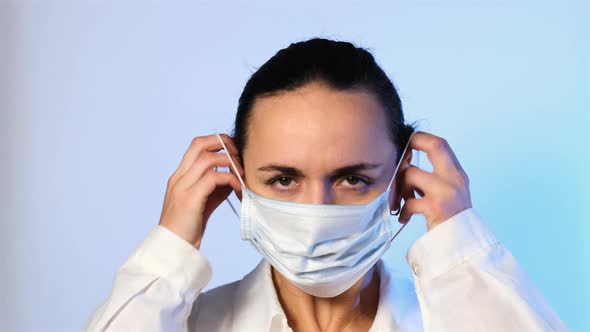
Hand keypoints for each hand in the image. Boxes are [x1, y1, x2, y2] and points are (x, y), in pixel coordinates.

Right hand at [158, 134, 243, 248]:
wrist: (173, 248)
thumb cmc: (189, 227)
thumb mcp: (204, 201)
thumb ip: (215, 186)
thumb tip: (234, 174)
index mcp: (180, 176)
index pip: (197, 145)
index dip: (217, 143)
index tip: (234, 151)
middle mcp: (179, 177)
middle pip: (199, 143)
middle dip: (223, 143)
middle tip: (239, 155)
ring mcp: (182, 186)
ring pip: (207, 158)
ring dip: (229, 162)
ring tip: (241, 174)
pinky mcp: (189, 198)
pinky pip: (213, 177)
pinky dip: (230, 179)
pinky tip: (238, 189)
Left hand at [395, 131, 472, 230]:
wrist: (464, 245)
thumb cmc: (450, 218)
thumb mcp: (449, 192)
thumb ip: (435, 177)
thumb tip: (406, 163)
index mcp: (456, 173)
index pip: (441, 143)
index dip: (421, 138)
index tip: (406, 145)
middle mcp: (455, 178)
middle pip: (435, 146)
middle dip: (413, 147)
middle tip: (400, 160)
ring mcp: (446, 192)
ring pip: (412, 174)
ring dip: (401, 187)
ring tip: (402, 201)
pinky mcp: (436, 207)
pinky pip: (409, 201)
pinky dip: (403, 210)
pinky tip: (404, 217)